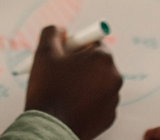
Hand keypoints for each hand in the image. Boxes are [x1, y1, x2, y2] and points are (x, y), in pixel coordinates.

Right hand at [24, 25, 121, 139]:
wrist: (49, 129)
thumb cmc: (48, 89)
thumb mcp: (44, 52)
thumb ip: (53, 32)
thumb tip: (61, 30)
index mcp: (103, 58)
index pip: (94, 41)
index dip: (76, 45)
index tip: (64, 54)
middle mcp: (114, 77)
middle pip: (97, 62)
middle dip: (81, 64)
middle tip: (61, 71)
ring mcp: (114, 100)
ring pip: (97, 82)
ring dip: (84, 82)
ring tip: (64, 91)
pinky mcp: (110, 117)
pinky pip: (99, 101)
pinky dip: (87, 100)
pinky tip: (70, 105)